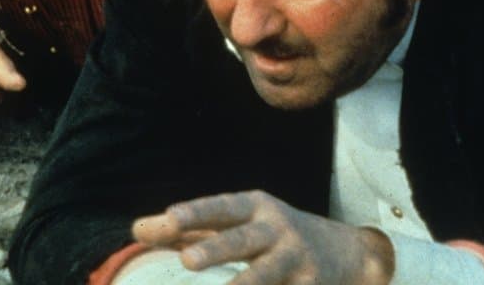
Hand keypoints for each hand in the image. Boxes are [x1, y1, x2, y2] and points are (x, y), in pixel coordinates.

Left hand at [132, 190, 392, 284]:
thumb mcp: (237, 222)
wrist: (347, 253)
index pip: (220, 209)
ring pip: (265, 275)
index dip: (195, 213)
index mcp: (254, 208)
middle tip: (188, 261)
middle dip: (216, 249)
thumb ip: (186, 228)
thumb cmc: (272, 235)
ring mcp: (295, 260)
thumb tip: (135, 229)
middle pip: (242, 240)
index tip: (169, 218)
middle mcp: (276, 230)